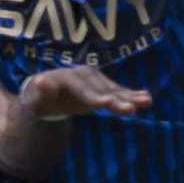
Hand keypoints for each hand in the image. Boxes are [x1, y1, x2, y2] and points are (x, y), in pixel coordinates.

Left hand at [18, 64, 153, 120]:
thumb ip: (42, 91)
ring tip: (146, 101)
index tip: (105, 102)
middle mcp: (84, 74)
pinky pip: (118, 91)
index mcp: (68, 77)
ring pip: (113, 90)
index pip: (82, 89)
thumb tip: (40, 81)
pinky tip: (146, 98)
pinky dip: (132, 95)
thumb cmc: (40, 99)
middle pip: (102, 89)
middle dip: (117, 99)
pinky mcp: (103, 85)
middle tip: (131, 108)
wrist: (46, 93)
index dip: (94, 96)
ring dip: (130, 96)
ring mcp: (95, 79)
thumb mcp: (37, 98)